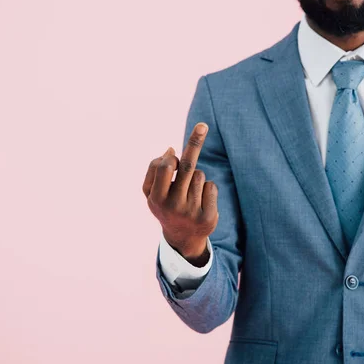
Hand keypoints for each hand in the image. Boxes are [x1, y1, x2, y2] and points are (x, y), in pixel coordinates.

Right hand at [142, 122, 218, 265]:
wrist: (182, 238)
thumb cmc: (165, 206)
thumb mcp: (151, 192)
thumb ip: (154, 170)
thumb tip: (170, 150)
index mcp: (156, 198)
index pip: (165, 167)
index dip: (171, 158)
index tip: (175, 149)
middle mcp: (173, 205)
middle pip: (187, 166)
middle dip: (195, 143)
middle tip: (202, 125)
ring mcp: (191, 212)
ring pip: (199, 175)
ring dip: (196, 177)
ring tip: (190, 193)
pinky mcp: (208, 217)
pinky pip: (211, 186)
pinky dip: (208, 189)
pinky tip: (201, 201)